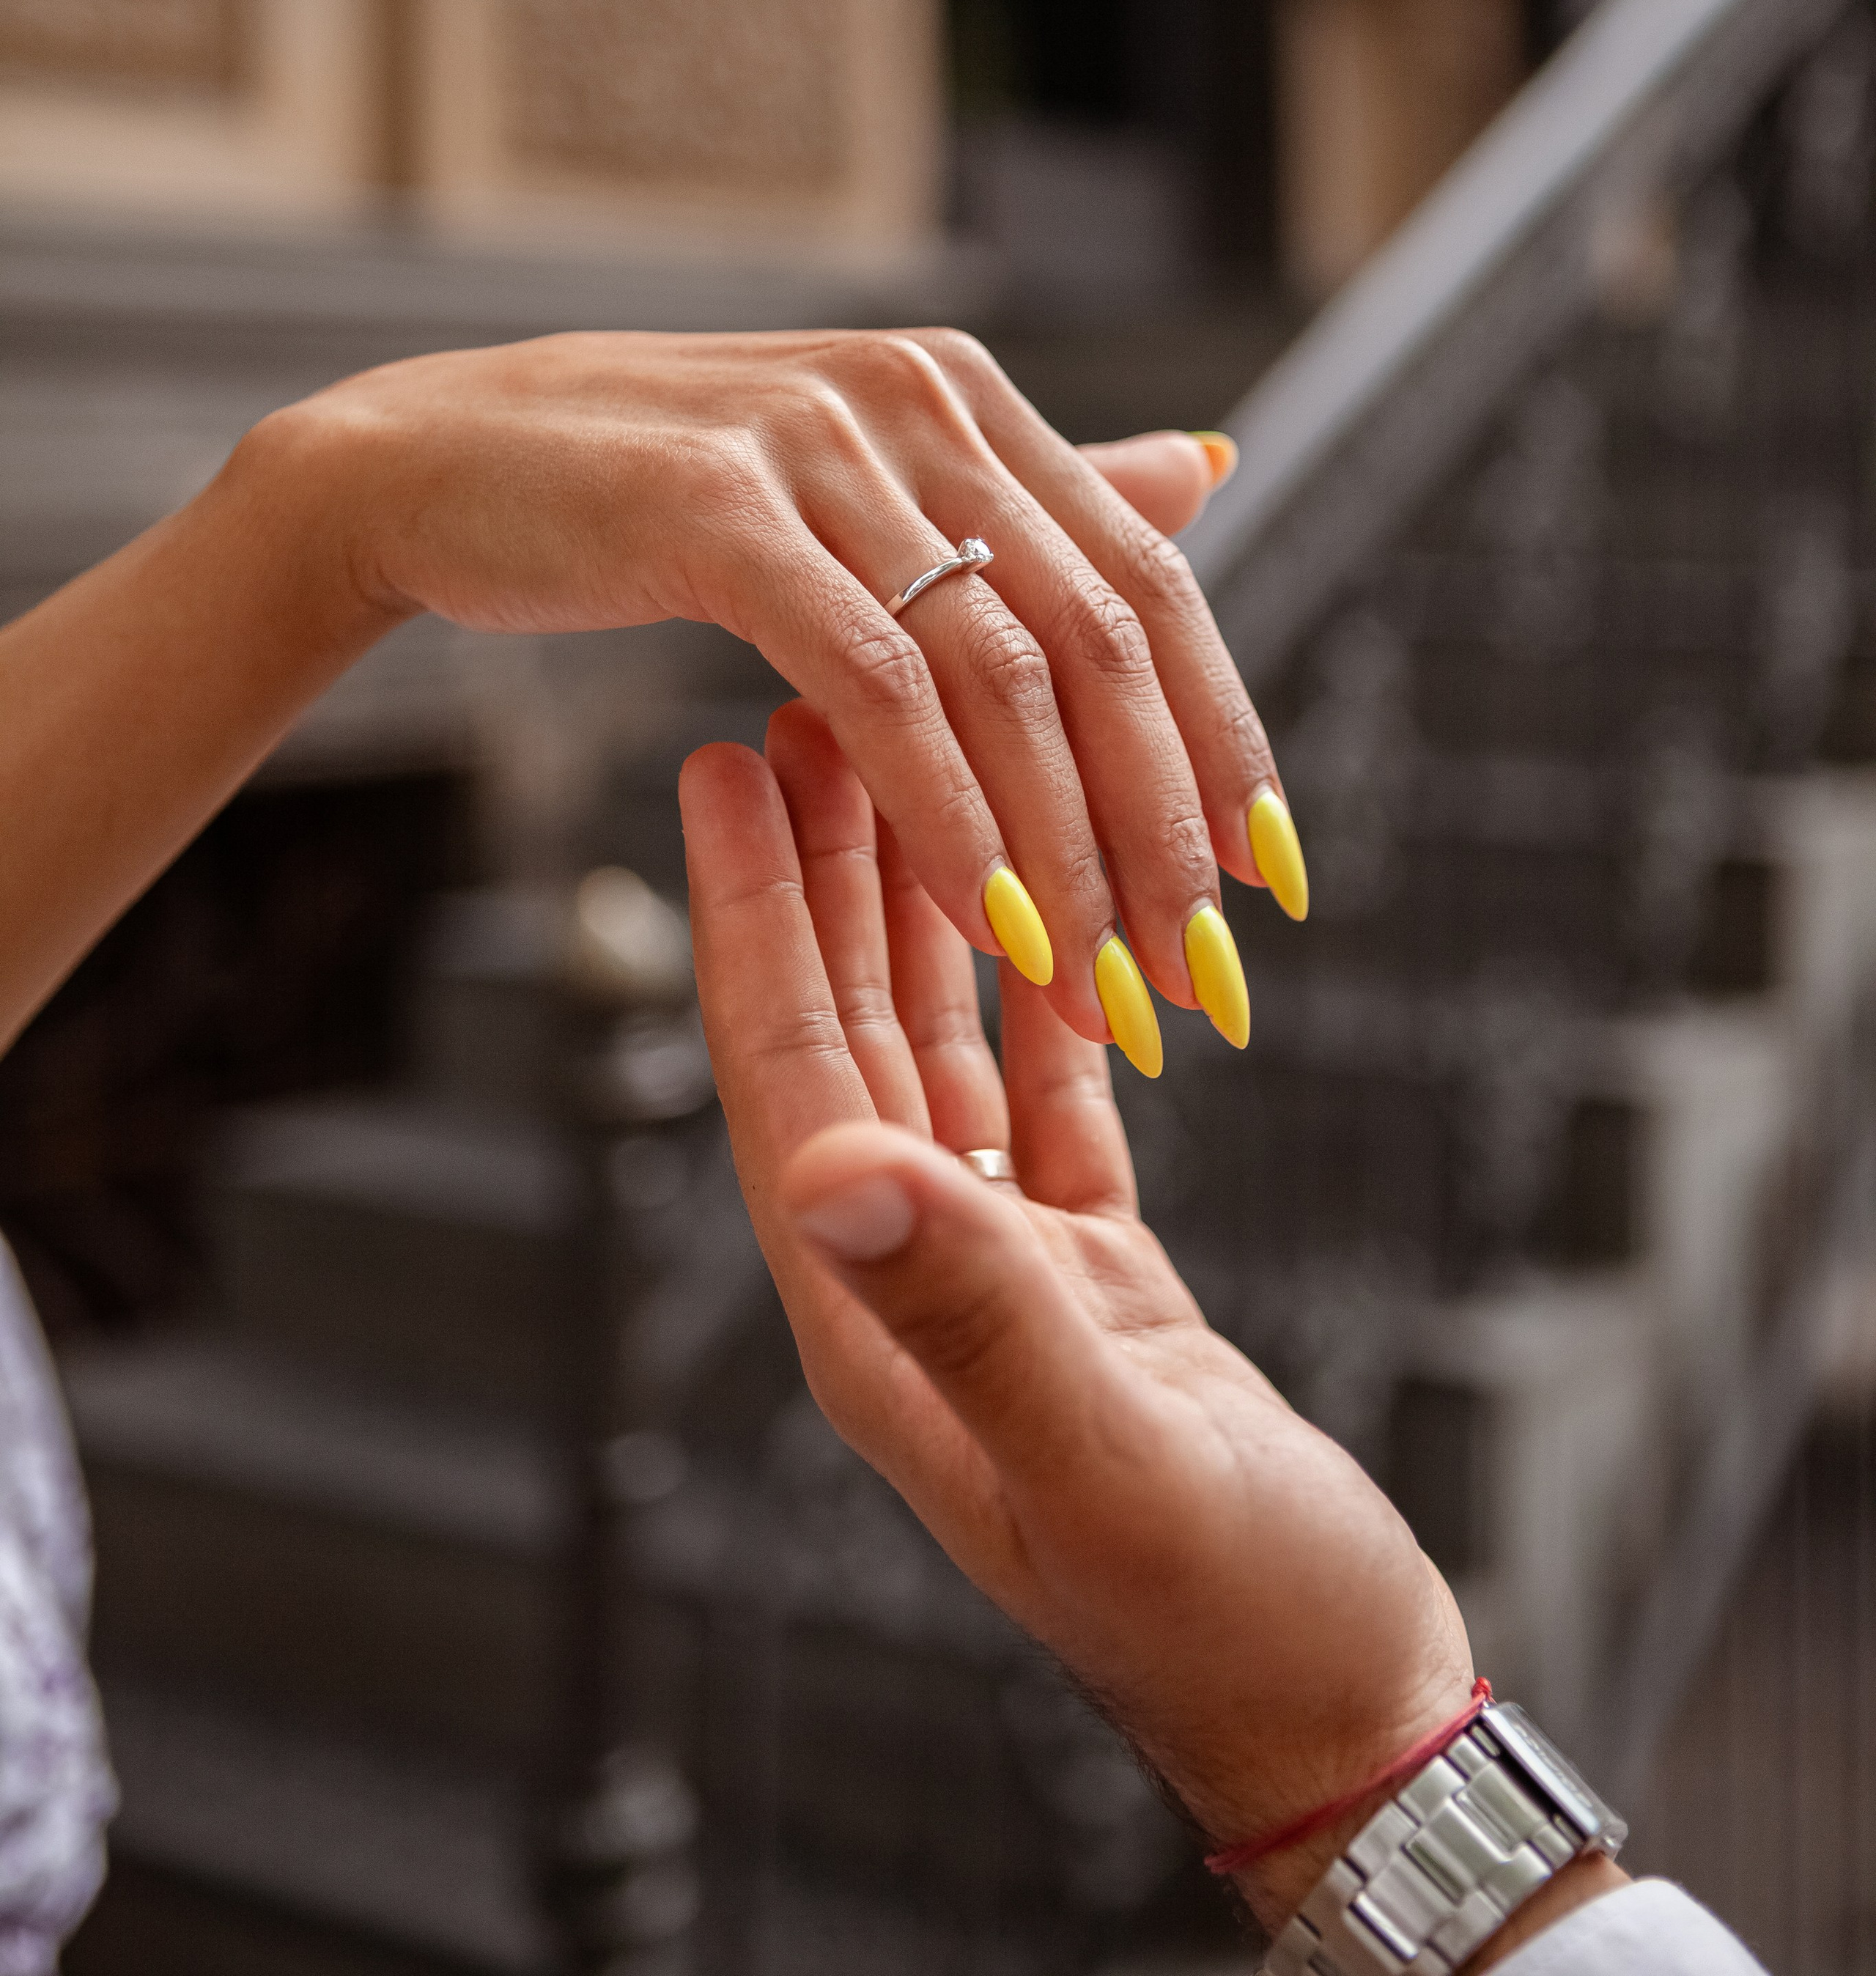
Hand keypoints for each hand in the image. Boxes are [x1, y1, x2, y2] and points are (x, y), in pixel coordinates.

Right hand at [268, 329, 1300, 1050]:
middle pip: (1100, 635)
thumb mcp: (860, 477)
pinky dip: (943, 814)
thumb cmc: (650, 492)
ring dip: (1064, 848)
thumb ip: (1031, 495)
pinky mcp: (722, 511)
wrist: (437, 457)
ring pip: (1000, 673)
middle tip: (1199, 974)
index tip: (1275, 878)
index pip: (1148, 579)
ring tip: (1100, 983)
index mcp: (966, 399)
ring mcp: (822, 447)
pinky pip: (874, 686)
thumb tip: (1212, 467)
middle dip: (1165, 825)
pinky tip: (980, 920)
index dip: (1224, 734)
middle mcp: (916, 403)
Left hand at [680, 712, 1468, 1933]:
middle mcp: (916, 1283)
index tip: (721, 771)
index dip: (752, 918)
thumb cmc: (1226, 1616)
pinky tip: (1042, 912)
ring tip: (903, 774)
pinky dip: (1039, 1000)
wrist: (1334, 1704)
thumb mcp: (1110, 1462)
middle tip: (798, 715)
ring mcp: (1001, 1276)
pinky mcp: (1091, 1276)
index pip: (791, 1078)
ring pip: (935, 1054)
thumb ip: (980, 1315)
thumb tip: (833, 1170)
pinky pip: (1043, 1101)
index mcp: (880, 1324)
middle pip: (841, 1039)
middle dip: (816, 876)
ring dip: (914, 917)